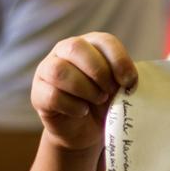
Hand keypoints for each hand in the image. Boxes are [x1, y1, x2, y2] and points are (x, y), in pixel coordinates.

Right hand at [31, 32, 137, 151]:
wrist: (85, 130)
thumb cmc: (104, 102)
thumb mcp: (119, 87)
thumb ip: (124, 78)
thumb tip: (131, 79)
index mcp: (90, 44)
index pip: (104, 40)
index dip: (119, 59)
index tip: (130, 81)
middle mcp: (64, 50)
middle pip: (76, 47)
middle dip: (99, 71)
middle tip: (111, 91)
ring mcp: (47, 70)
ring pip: (59, 70)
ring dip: (85, 88)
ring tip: (98, 100)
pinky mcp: (38, 94)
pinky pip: (53, 95)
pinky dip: (73, 106)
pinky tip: (82, 111)